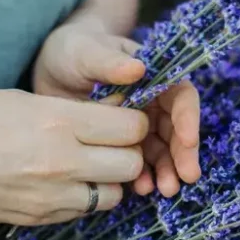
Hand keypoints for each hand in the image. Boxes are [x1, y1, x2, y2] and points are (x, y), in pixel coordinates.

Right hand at [0, 89, 148, 227]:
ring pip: (114, 194)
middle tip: (109, 141)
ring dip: (109, 179)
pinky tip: (63, 181)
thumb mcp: (20, 99)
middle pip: (131, 163)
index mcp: (57, 121)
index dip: (131, 120)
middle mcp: (61, 162)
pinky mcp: (39, 219)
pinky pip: (84, 210)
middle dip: (127, 151)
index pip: (130, 127)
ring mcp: (51, 197)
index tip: (120, 115)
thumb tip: (110, 116)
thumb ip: (70, 111)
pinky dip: (84, 197)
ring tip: (87, 163)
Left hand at [33, 21, 200, 196]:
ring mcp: (139, 125)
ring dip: (167, 170)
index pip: (181, 96)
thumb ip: (110, 62)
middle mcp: (153, 102)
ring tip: (164, 189)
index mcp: (154, 76)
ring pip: (162, 150)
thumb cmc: (73, 50)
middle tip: (184, 177)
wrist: (51, 70)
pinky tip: (140, 190)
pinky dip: (143, 176)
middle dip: (182, 154)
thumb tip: (138, 68)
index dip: (188, 118)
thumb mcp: (87, 52)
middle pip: (177, 129)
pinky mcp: (123, 143)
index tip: (187, 140)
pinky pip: (139, 162)